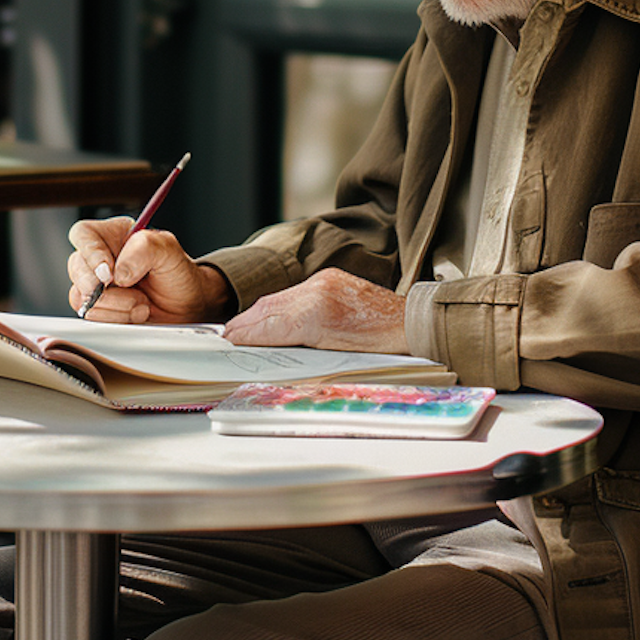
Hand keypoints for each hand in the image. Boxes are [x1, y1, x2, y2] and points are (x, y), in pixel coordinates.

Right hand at [67, 218, 232, 324]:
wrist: (187, 306)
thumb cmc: (178, 273)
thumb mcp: (169, 251)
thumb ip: (144, 249)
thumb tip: (118, 271)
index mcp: (113, 235)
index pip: (83, 235)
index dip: (91, 253)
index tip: (109, 273)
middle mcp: (99, 258)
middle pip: (76, 268)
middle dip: (104, 288)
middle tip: (133, 293)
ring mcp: (96, 286)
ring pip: (81, 296)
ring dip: (116, 306)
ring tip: (143, 304)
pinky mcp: (99, 309)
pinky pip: (92, 316)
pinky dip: (116, 318)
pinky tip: (136, 313)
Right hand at [222, 268, 407, 353]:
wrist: (413, 325)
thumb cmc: (382, 351)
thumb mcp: (334, 360)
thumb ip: (298, 352)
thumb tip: (269, 353)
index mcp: (315, 314)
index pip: (267, 326)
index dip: (244, 336)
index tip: (226, 344)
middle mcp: (315, 291)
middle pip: (267, 309)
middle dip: (244, 324)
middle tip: (226, 338)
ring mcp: (323, 282)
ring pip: (278, 299)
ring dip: (258, 315)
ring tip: (242, 329)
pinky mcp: (329, 279)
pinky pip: (294, 292)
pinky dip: (278, 306)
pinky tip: (272, 317)